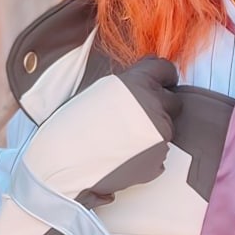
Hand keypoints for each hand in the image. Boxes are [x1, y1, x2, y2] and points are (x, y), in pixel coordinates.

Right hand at [21, 54, 180, 201]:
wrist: (62, 164)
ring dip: (152, 131)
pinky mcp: (159, 160)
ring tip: (122, 139)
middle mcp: (154, 107)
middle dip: (159, 106)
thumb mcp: (101, 91)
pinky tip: (125, 154)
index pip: (166, 70)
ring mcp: (160, 136)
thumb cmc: (71, 126)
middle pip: (172, 102)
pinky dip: (148, 153)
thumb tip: (148, 81)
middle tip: (134, 116)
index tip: (160, 82)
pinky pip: (159, 152)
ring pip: (166, 128)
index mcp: (138, 84)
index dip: (162, 77)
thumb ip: (130, 85)